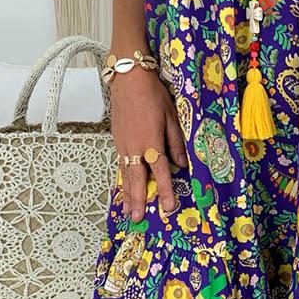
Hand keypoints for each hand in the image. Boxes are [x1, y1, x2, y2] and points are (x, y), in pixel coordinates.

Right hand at [110, 69, 187, 222]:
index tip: (167, 208)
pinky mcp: (117, 139)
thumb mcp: (172, 116)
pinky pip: (120, 164)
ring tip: (126, 210)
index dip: (164, 191)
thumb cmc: (153, 94)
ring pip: (125, 174)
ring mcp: (123, 144)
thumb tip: (182, 164)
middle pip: (137, 179)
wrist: (128, 79)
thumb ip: (176, 142)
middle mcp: (135, 147)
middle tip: (137, 219)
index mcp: (151, 142)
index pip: (160, 172)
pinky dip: (121, 178)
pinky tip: (122, 186)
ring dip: (126, 194)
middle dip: (138, 200)